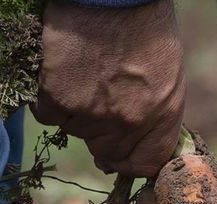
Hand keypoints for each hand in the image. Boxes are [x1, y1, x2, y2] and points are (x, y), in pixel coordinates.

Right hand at [34, 0, 185, 177]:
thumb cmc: (144, 24)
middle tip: (97, 103)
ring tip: (84, 74)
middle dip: (102, 135)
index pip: (145, 164)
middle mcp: (128, 123)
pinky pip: (49, 115)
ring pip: (76, 132)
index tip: (121, 156)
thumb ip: (157, 112)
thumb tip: (140, 138)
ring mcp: (92, 114)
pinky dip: (50, 98)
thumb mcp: (168, 73)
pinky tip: (62, 72)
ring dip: (75, 111)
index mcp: (162, 116)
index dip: (131, 162)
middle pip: (107, 152)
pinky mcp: (59, 100)